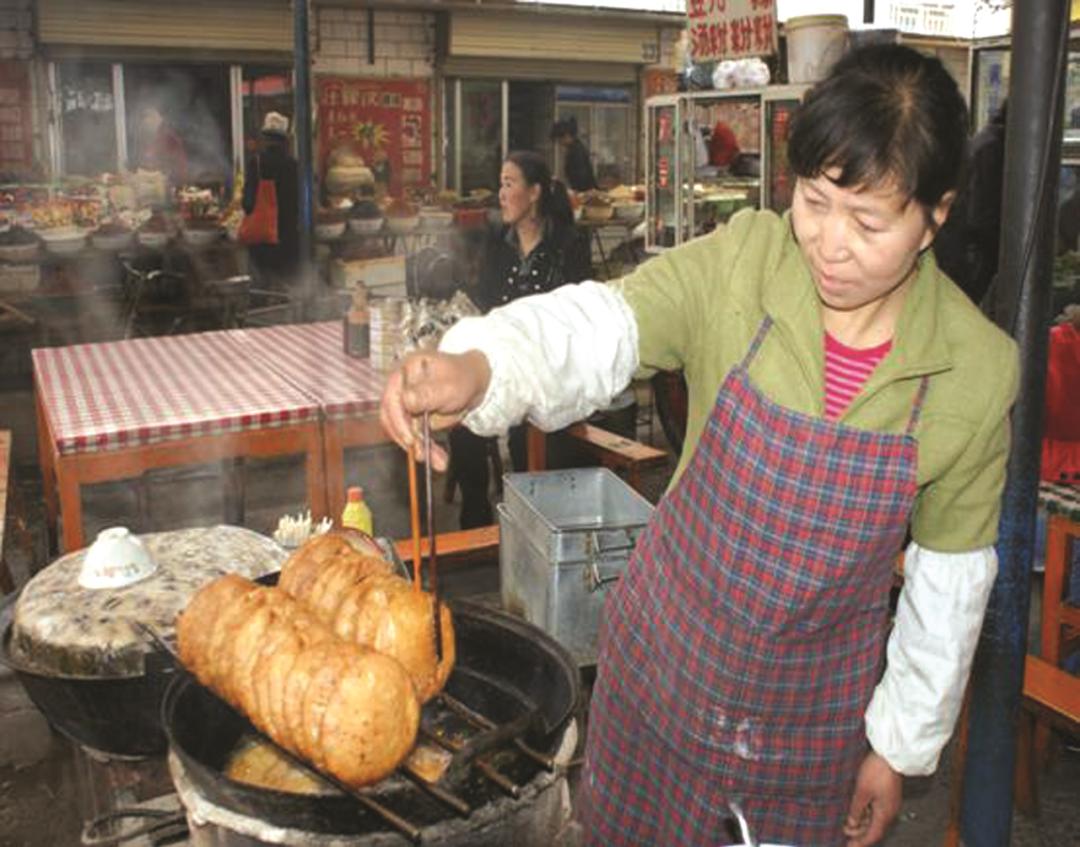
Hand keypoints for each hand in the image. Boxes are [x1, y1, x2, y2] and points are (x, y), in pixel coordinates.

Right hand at [379, 350, 491, 470]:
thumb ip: (427, 392)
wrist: (473, 384)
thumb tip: (406, 400)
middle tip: (422, 453)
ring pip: (403, 432)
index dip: (399, 421)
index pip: (392, 399)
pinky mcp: (412, 420)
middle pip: (392, 418)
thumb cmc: (462, 376)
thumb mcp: (449, 384)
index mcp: (405, 372)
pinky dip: (426, 450)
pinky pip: (414, 438)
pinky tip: (439, 460)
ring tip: (437, 461)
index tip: (411, 438)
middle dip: (408, 439)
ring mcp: (405, 405)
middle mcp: (400, 388)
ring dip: (419, 449)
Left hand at [843, 751, 901, 845]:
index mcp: (884, 814)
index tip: (849, 846)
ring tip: (847, 824)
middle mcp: (889, 811)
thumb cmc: (877, 772)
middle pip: (874, 829)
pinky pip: (876, 810)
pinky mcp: (888, 795)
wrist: (891, 755)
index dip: (861, 842)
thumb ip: (856, 810)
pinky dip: (866, 814)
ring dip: (862, 823)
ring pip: (875, 819)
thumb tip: (852, 824)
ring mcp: (889, 803)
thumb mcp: (862, 792)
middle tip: (846, 835)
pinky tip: (857, 811)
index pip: (873, 835)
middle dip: (859, 833)